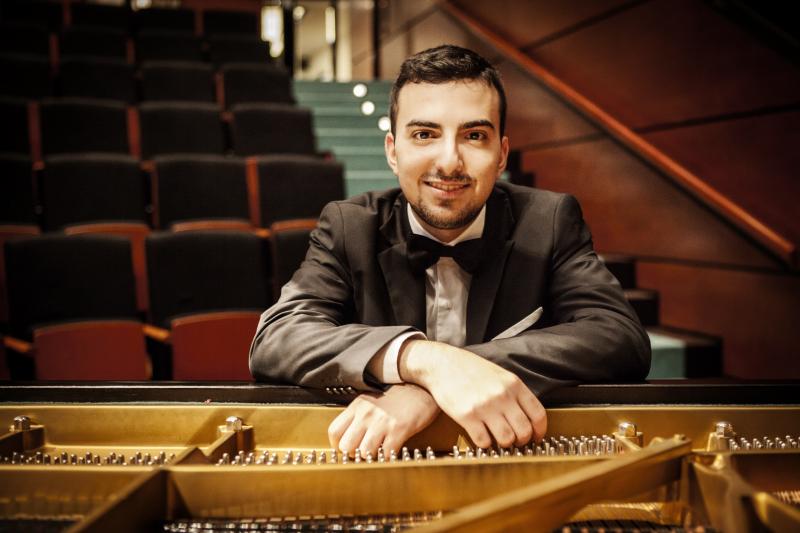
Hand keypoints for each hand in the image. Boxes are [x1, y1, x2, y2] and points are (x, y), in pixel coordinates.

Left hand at [327, 383, 439, 456]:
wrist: (422, 386)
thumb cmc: (399, 395)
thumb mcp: (373, 400)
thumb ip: (359, 416)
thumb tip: (350, 436)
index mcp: (358, 406)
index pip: (334, 430)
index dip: (337, 445)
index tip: (345, 449)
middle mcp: (367, 413)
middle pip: (346, 446)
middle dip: (353, 454)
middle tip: (362, 453)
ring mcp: (382, 422)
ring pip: (364, 452)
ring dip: (371, 457)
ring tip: (378, 452)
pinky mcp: (398, 429)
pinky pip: (386, 453)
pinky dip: (388, 457)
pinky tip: (391, 451)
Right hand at [399, 340, 546, 448]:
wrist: (441, 363)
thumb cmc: (470, 369)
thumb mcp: (499, 374)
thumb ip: (514, 392)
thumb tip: (528, 418)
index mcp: (513, 384)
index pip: (538, 414)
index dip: (539, 431)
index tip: (535, 438)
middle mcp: (502, 395)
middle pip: (524, 431)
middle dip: (521, 441)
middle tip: (514, 441)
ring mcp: (485, 406)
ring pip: (506, 439)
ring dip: (503, 444)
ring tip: (497, 439)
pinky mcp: (467, 416)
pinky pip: (484, 441)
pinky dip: (485, 443)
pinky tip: (481, 436)